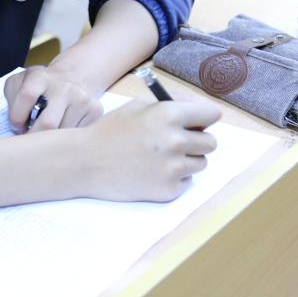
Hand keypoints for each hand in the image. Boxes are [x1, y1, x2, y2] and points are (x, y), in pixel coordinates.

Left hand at [4, 64, 103, 132]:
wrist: (74, 76)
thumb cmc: (40, 86)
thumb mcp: (20, 82)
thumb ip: (12, 98)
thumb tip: (19, 127)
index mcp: (40, 77)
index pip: (26, 96)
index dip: (17, 116)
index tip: (17, 126)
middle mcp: (63, 86)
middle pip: (48, 123)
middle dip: (35, 137)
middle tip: (30, 141)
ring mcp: (82, 98)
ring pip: (63, 134)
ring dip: (51, 140)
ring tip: (46, 134)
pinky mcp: (95, 109)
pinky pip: (77, 135)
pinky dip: (66, 139)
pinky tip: (62, 130)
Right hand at [77, 98, 220, 201]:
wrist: (85, 162)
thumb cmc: (109, 131)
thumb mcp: (138, 107)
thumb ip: (169, 106)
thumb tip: (196, 112)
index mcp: (169, 115)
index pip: (212, 114)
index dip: (205, 117)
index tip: (199, 122)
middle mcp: (176, 141)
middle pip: (211, 142)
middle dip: (198, 140)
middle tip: (179, 142)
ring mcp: (173, 168)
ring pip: (200, 163)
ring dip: (187, 159)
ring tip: (162, 157)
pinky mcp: (168, 190)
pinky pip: (186, 181)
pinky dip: (174, 177)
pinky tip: (152, 172)